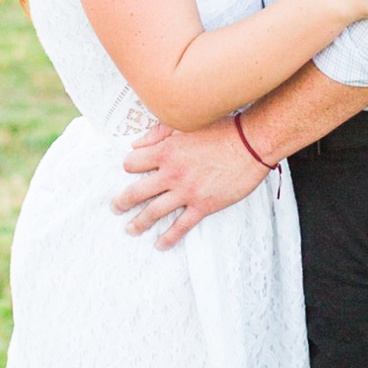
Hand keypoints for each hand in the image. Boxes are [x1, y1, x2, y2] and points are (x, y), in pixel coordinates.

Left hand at [114, 117, 266, 248]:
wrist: (251, 145)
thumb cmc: (221, 130)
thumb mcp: (185, 123)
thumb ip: (158, 133)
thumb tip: (137, 143)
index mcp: (166, 152)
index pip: (133, 163)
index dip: (129, 165)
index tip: (130, 169)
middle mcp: (172, 174)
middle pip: (137, 192)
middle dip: (123, 201)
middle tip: (115, 208)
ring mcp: (186, 192)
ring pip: (155, 212)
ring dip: (140, 222)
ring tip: (131, 229)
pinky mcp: (203, 205)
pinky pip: (181, 226)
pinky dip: (169, 237)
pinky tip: (161, 244)